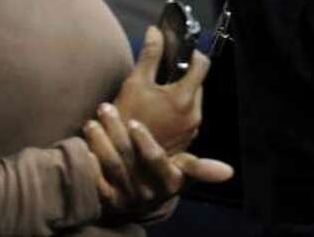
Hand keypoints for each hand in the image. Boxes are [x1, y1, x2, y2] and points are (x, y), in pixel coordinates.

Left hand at [84, 108, 232, 218]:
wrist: (137, 205)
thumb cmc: (163, 179)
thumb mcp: (184, 173)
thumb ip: (201, 168)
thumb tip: (229, 172)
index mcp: (167, 183)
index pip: (156, 160)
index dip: (145, 142)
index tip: (135, 122)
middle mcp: (145, 193)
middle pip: (128, 158)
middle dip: (115, 130)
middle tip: (105, 107)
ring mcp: (124, 197)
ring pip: (109, 166)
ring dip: (99, 141)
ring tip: (93, 119)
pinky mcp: (105, 200)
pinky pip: (94, 182)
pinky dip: (89, 164)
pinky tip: (83, 147)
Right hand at [112, 26, 207, 153]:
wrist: (120, 160)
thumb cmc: (125, 119)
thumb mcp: (135, 83)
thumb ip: (150, 55)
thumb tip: (156, 31)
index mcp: (184, 98)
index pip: (202, 64)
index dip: (193, 53)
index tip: (180, 51)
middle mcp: (194, 114)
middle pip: (197, 83)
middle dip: (183, 74)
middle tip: (163, 72)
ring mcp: (191, 129)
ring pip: (192, 100)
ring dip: (180, 92)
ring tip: (158, 93)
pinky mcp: (185, 140)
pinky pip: (187, 116)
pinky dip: (177, 109)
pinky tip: (159, 110)